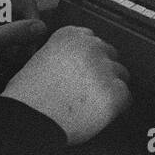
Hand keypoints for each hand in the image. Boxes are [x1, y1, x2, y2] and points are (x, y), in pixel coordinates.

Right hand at [4, 26, 130, 144]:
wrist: (30, 119)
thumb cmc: (29, 97)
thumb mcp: (41, 59)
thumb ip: (65, 54)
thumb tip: (81, 65)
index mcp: (71, 35)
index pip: (92, 40)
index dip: (87, 60)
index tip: (83, 71)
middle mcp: (90, 47)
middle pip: (110, 55)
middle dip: (101, 72)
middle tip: (86, 91)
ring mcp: (104, 69)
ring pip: (120, 75)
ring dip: (109, 88)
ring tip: (89, 104)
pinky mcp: (114, 93)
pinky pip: (126, 97)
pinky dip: (116, 107)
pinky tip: (98, 112)